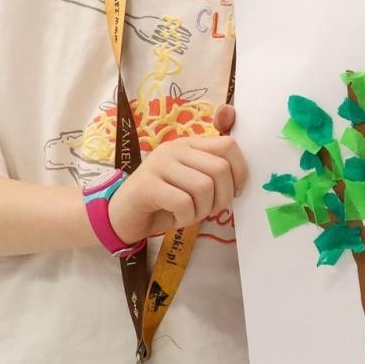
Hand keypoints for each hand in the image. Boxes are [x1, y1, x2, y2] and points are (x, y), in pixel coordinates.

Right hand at [106, 104, 246, 241]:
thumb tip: (243, 179)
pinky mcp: (147, 185)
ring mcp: (159, 164)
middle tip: (208, 210)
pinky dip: (185, 218)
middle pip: (220, 168)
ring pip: (204, 187)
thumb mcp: (192, 183)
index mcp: (190, 144)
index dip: (240, 171)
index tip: (235, 192)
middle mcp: (175, 148)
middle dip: (222, 198)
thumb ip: (214, 173)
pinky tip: (175, 219)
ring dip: (202, 210)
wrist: (121, 217)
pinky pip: (183, 202)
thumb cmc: (163, 202)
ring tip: (188, 214)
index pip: (228, 145)